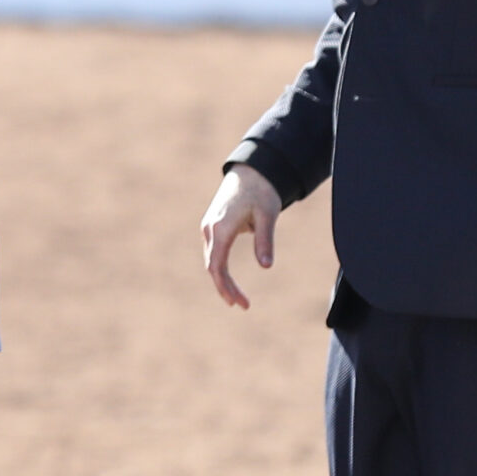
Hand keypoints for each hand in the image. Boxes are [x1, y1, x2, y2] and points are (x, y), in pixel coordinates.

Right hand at [202, 166, 281, 309]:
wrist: (250, 170)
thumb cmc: (261, 191)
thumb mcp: (268, 215)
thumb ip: (265, 240)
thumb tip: (266, 266)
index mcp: (222, 227)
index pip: (218, 266)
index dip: (227, 287)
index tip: (240, 303)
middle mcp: (210, 228)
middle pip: (213, 267)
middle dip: (225, 288)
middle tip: (242, 305)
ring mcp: (209, 226)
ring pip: (212, 260)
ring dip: (222, 280)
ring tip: (238, 298)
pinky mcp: (212, 225)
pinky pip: (214, 252)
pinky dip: (220, 268)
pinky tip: (230, 280)